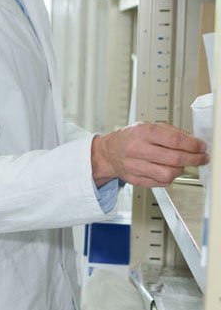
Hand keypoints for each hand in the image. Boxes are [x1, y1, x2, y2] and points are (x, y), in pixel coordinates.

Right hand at [91, 122, 208, 187]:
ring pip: (169, 174)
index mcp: (142, 132)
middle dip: (194, 159)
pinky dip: (169, 178)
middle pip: (175, 159)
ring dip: (181, 170)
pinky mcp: (134, 179)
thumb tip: (192, 141)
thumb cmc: (130, 138)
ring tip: (181, 165)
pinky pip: (160, 183)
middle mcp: (137, 149)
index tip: (201, 147)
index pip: (175, 140)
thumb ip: (170, 131)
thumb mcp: (148, 126)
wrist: (108, 152)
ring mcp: (134, 166)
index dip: (193, 145)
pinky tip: (167, 171)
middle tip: (201, 158)